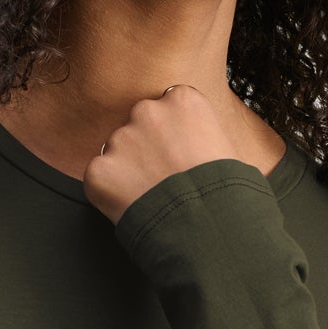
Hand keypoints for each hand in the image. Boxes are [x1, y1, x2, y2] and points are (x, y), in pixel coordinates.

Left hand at [82, 85, 237, 225]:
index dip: (174, 134)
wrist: (207, 227)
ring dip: (128, 170)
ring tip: (152, 197)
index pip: (170, 106)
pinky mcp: (99, 169)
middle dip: (147, 147)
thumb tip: (198, 148)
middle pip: (140, 124)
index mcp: (182, 101)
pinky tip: (133, 207)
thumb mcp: (228, 150)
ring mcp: (120, 139)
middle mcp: (147, 111)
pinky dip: (110, 194)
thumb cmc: (227, 193)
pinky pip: (99, 178)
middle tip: (164, 179)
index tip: (180, 155)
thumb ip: (202, 136)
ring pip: (117, 151)